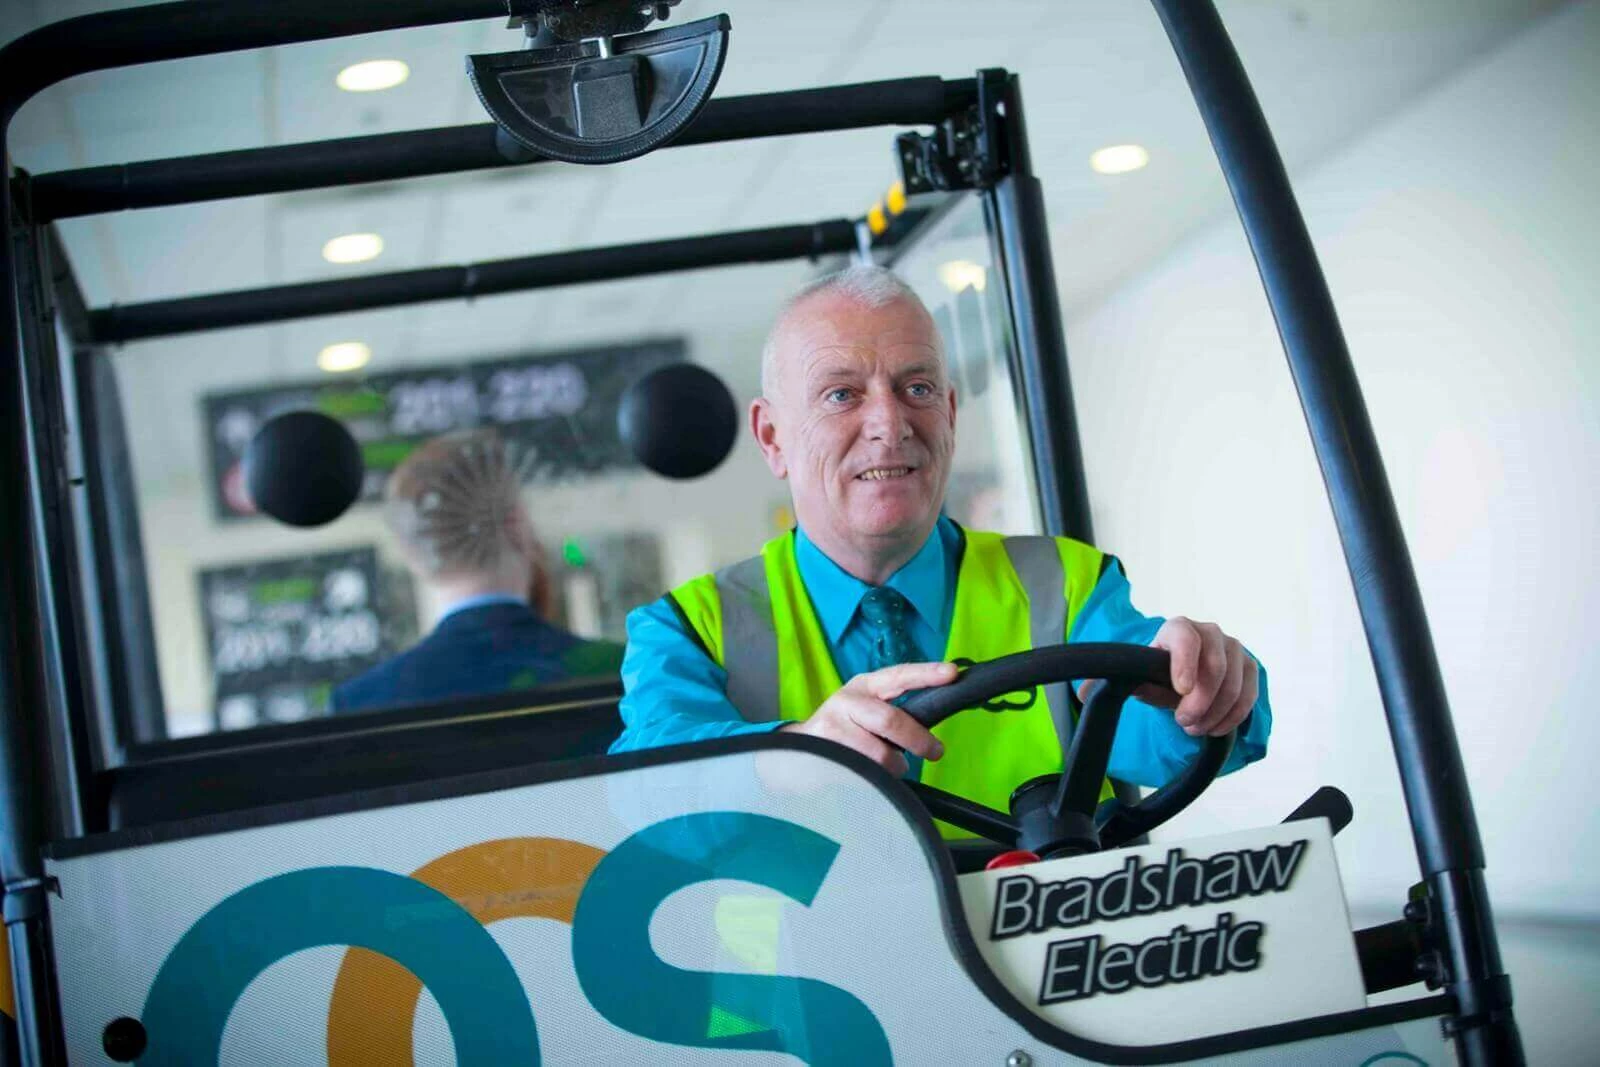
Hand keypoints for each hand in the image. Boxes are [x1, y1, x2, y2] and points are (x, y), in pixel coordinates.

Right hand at [783, 661, 956, 774]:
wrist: (800, 747)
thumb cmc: (847, 729)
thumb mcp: (867, 710)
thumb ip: (896, 712)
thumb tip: (935, 727)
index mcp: (864, 685)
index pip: (898, 675)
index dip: (925, 674)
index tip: (952, 673)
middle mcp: (846, 701)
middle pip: (891, 720)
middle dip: (918, 739)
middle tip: (934, 751)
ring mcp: (832, 729)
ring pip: (880, 755)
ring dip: (892, 767)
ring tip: (885, 767)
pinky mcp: (825, 755)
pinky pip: (865, 774)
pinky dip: (875, 780)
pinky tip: (866, 775)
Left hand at [1077, 618, 1256, 736]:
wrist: (1183, 677)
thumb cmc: (1157, 675)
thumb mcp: (1136, 677)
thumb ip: (1113, 682)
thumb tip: (1082, 693)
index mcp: (1177, 628)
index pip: (1184, 637)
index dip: (1185, 663)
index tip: (1180, 691)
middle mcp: (1209, 632)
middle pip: (1215, 666)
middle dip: (1200, 701)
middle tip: (1183, 722)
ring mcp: (1233, 648)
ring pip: (1234, 683)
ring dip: (1215, 713)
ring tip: (1195, 727)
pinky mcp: (1249, 668)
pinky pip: (1249, 694)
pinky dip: (1233, 716)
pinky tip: (1214, 728)